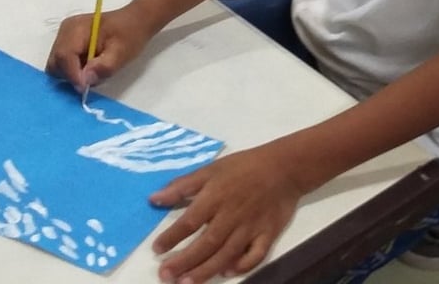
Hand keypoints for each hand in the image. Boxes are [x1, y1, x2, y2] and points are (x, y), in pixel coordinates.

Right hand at [45, 5, 157, 89]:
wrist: (135, 21)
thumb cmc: (130, 34)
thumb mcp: (122, 52)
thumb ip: (104, 67)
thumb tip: (85, 80)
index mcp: (76, 28)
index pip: (64, 56)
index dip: (72, 75)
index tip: (85, 88)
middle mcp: (65, 31)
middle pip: (55, 63)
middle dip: (70, 76)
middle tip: (91, 80)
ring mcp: (64, 37)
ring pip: (57, 65)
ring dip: (73, 74)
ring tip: (94, 71)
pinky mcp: (68, 43)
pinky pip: (63, 63)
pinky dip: (74, 70)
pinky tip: (91, 67)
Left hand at [149, 144, 301, 282]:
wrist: (285, 167)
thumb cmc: (244, 167)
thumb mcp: (211, 169)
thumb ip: (182, 186)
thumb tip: (153, 199)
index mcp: (216, 196)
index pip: (190, 221)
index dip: (172, 237)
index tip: (156, 249)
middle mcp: (232, 215)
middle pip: (206, 243)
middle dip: (185, 261)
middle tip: (165, 275)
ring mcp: (251, 227)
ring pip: (227, 253)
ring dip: (206, 270)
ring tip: (187, 283)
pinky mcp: (268, 234)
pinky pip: (256, 255)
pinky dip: (243, 265)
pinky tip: (227, 271)